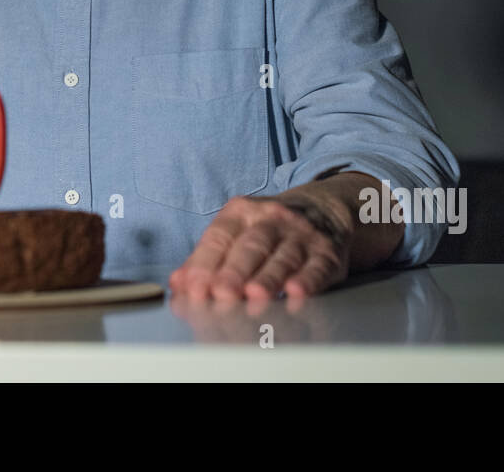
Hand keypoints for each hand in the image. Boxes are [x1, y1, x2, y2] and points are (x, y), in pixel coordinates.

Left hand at [169, 195, 351, 301]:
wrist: (322, 208)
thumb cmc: (266, 230)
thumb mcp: (234, 233)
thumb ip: (204, 260)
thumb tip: (177, 284)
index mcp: (241, 212)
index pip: (219, 237)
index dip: (204, 264)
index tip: (193, 289)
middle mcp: (271, 220)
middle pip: (251, 246)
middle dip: (234, 272)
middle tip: (220, 294)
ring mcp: (301, 235)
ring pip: (283, 257)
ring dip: (268, 278)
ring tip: (254, 295)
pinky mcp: (327, 253)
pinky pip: (317, 267)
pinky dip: (308, 280)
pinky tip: (296, 292)